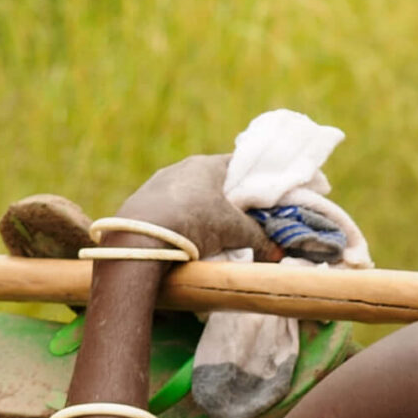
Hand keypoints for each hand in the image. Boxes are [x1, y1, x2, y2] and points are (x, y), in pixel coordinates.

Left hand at [116, 153, 278, 260]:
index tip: (262, 197)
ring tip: (211, 234)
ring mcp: (157, 184)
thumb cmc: (195, 223)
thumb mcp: (234, 232)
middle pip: (212, 181)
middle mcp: (180, 168)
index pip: (237, 164)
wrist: (141, 239)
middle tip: (241, 219)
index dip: (252, 180)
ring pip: (188, 195)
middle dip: (227, 200)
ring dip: (201, 211)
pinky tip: (183, 238)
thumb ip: (258, 238)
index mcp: (206, 165)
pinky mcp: (140, 203)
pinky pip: (168, 208)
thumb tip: (278, 253)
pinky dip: (179, 220)